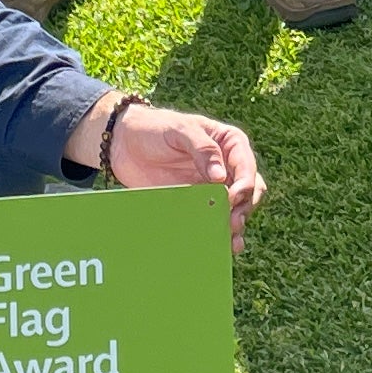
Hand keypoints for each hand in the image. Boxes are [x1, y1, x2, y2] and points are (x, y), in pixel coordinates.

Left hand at [82, 96, 266, 248]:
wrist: (123, 144)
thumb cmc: (154, 128)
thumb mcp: (179, 129)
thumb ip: (202, 149)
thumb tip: (221, 176)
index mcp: (229, 143)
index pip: (246, 166)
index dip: (245, 184)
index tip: (232, 198)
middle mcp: (226, 167)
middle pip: (247, 191)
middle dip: (243, 208)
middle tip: (232, 223)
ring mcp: (212, 188)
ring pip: (235, 209)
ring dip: (235, 224)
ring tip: (230, 240)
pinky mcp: (196, 203)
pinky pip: (211, 219)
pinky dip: (217, 231)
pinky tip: (220, 244)